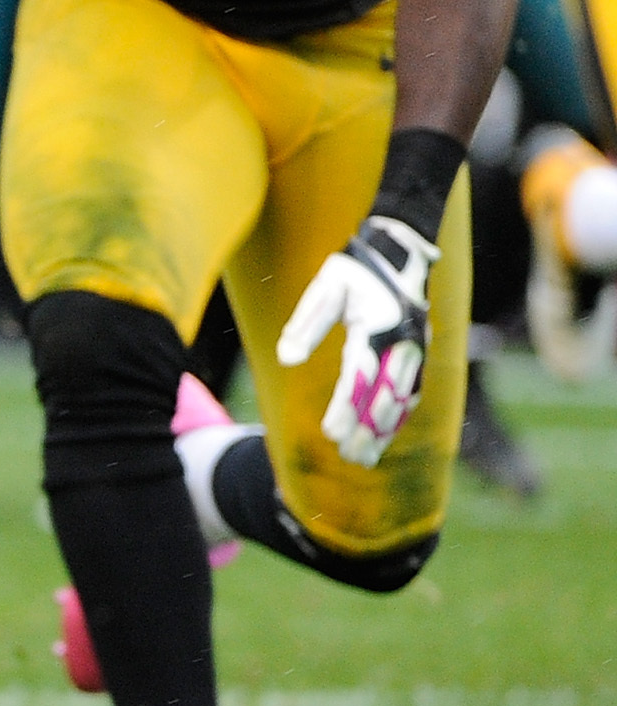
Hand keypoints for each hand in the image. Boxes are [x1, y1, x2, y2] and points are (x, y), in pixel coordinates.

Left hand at [276, 215, 437, 466]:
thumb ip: (305, 325)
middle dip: (367, 430)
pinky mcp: (421, 349)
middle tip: (349, 458)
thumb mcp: (324, 289)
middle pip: (385, 397)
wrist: (399, 247)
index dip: (346, 409)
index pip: (359, 378)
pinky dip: (402, 413)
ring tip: (368, 455)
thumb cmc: (354, 268)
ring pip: (404, 398)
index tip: (331, 434)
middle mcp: (403, 342)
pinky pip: (414, 388)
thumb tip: (285, 360)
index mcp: (378, 327)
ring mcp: (417, 347)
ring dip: (386, 429)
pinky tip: (389, 431)